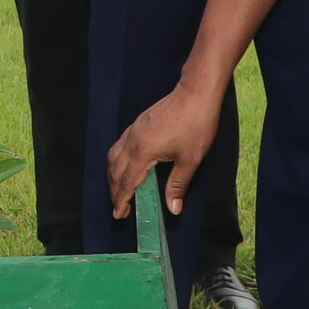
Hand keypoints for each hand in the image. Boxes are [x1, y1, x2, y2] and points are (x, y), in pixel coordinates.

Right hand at [106, 82, 221, 217]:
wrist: (195, 93)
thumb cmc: (196, 125)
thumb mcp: (190, 160)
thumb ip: (178, 185)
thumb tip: (173, 209)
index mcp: (142, 152)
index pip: (126, 182)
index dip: (121, 200)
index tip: (118, 214)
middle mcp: (132, 141)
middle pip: (115, 171)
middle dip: (114, 191)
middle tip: (118, 207)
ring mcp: (133, 131)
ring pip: (113, 157)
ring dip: (113, 176)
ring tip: (119, 189)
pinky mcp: (137, 124)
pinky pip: (119, 146)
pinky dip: (117, 161)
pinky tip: (125, 165)